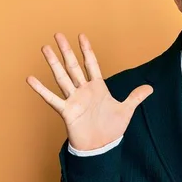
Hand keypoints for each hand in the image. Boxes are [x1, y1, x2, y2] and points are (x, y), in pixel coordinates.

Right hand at [26, 33, 152, 150]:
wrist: (101, 147)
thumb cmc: (111, 129)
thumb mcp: (126, 110)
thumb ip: (135, 97)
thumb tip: (150, 88)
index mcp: (98, 88)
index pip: (91, 64)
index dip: (87, 50)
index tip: (81, 36)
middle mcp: (84, 91)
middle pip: (73, 66)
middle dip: (67, 50)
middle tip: (58, 34)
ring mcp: (74, 100)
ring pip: (62, 77)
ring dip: (54, 63)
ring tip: (45, 48)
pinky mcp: (66, 111)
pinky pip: (52, 98)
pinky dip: (41, 89)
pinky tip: (31, 79)